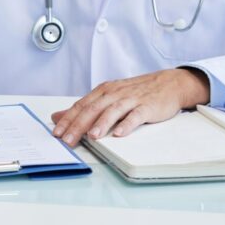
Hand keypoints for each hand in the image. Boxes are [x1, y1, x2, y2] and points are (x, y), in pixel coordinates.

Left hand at [51, 69, 209, 146]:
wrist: (168, 84)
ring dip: (101, 124)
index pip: (80, 106)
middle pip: (92, 110)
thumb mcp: (107, 97)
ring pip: (112, 111)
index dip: (67, 120)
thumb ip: (83, 108)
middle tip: (68, 141)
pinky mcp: (147, 106)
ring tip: (91, 137)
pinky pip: (135, 116)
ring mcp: (131, 99)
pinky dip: (127, 124)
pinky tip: (119, 134)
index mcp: (102, 92)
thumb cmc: (135, 93)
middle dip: (78, 126)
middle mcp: (114, 94)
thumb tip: (58, 117)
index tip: (56, 133)